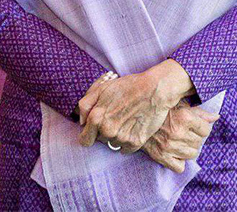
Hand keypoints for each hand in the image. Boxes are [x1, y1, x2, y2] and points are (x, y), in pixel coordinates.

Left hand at [77, 62, 191, 154]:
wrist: (154, 89)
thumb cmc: (128, 86)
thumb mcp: (102, 88)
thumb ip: (86, 105)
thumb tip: (82, 122)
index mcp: (96, 118)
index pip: (84, 140)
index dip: (88, 134)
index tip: (95, 129)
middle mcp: (107, 130)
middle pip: (100, 141)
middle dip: (104, 131)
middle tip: (116, 117)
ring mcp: (121, 138)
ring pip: (113, 143)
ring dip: (117, 135)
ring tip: (127, 119)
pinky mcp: (135, 143)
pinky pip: (125, 149)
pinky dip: (128, 140)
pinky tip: (134, 126)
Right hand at [141, 100, 219, 173]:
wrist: (135, 117)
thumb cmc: (160, 110)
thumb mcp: (180, 105)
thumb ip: (199, 112)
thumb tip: (216, 117)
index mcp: (184, 117)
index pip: (206, 130)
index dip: (202, 127)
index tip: (194, 125)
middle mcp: (177, 132)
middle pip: (199, 143)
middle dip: (194, 137)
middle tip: (185, 132)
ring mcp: (169, 146)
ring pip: (192, 155)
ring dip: (188, 149)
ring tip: (180, 141)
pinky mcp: (161, 156)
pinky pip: (179, 167)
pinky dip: (179, 161)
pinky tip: (174, 152)